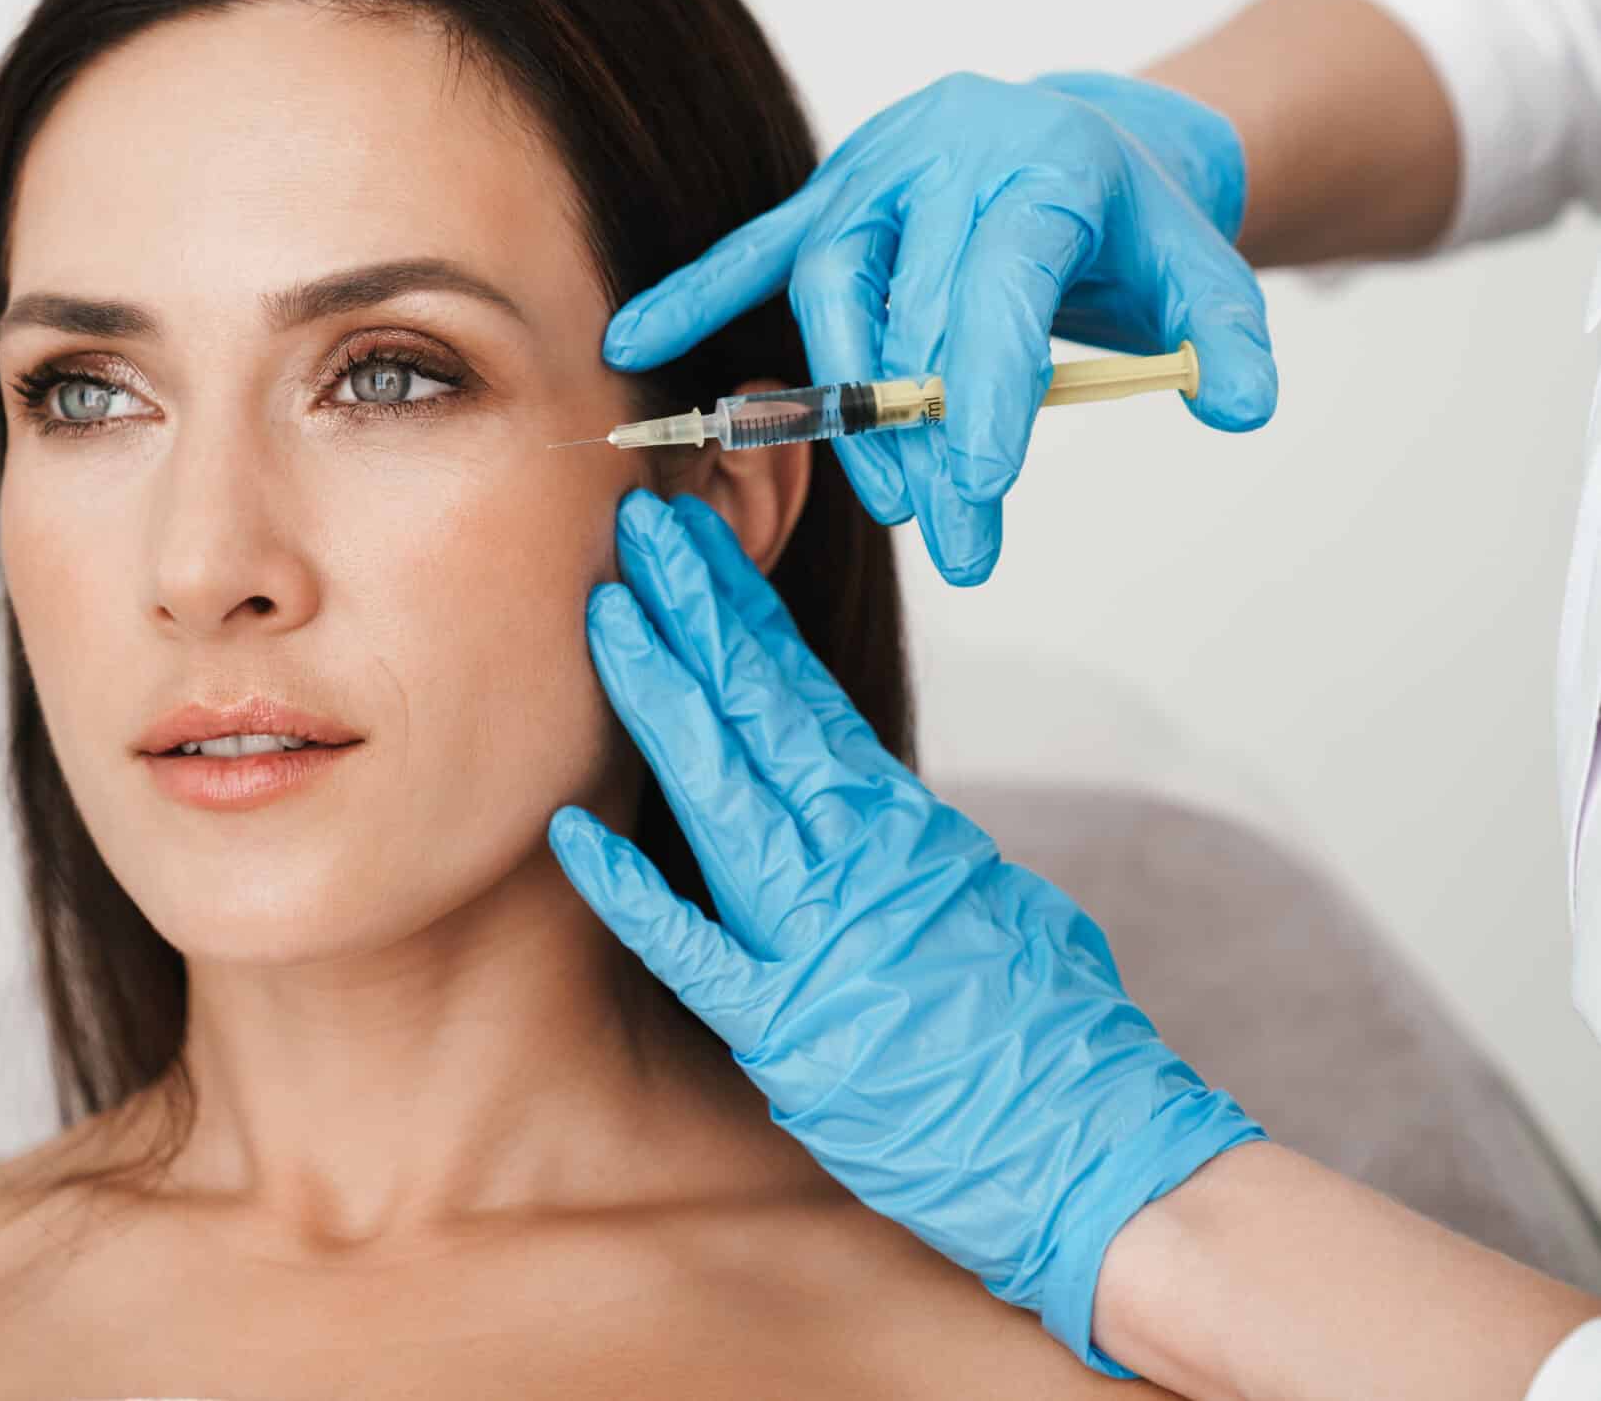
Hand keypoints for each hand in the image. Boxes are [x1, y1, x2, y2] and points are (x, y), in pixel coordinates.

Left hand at [548, 489, 1262, 1370]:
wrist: (1105, 1153)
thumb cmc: (1061, 1043)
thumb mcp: (998, 907)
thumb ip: (922, 854)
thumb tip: (880, 815)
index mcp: (904, 827)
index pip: (805, 695)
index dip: (742, 612)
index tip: (699, 543)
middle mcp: (857, 859)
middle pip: (757, 710)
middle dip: (692, 611)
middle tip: (637, 522)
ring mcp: (818, 936)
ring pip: (724, 788)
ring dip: (660, 694)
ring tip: (606, 609)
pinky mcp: (787, 1030)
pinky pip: (691, 949)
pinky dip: (630, 889)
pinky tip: (570, 831)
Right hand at [599, 72, 1276, 583]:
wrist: (1083, 140)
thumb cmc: (1131, 223)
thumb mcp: (1200, 269)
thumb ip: (1229, 335)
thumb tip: (1241, 406)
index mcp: (1045, 166)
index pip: (1001, 284)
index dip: (985, 385)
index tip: (978, 482)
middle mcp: (950, 155)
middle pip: (915, 304)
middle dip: (927, 431)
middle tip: (951, 532)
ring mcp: (876, 170)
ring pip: (833, 284)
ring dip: (848, 401)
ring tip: (891, 498)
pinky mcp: (827, 198)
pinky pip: (753, 248)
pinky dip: (694, 293)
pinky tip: (636, 337)